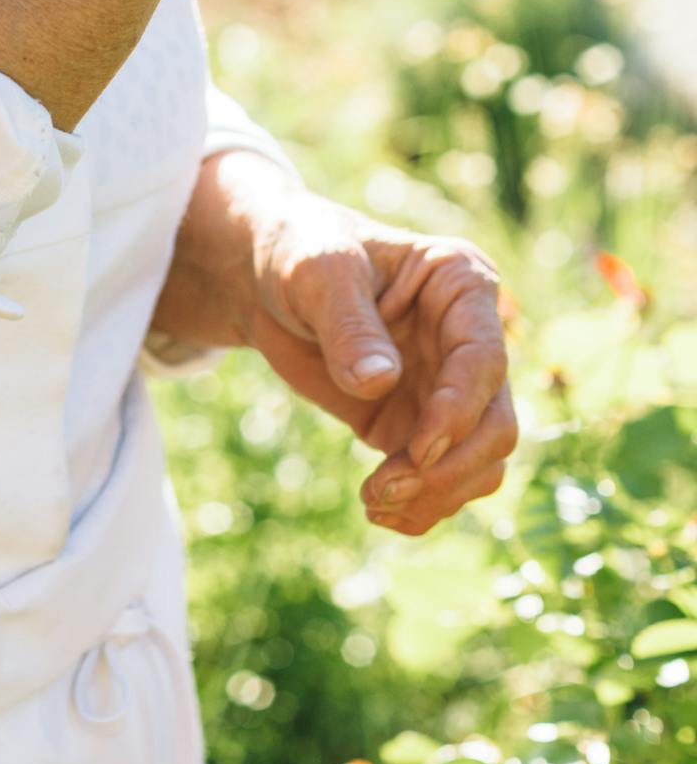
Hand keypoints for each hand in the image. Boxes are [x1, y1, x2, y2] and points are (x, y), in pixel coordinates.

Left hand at [242, 188, 518, 535]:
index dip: (458, 412)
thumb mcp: (316, 272)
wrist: (267, 282)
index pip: (484, 360)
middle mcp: (468, 339)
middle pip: (495, 424)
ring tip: (374, 503)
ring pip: (479, 463)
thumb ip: (349, 324)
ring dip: (436, 495)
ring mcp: (449, 386)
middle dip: (449, 468)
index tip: (418, 452)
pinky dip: (422, 505)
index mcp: (462, 283)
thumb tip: (380, 383)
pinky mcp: (419, 423)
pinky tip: (378, 511)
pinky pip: (443, 479)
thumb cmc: (300, 252)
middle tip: (383, 490)